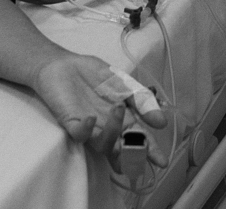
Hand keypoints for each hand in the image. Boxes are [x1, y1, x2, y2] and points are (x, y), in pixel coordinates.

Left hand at [31, 54, 168, 156]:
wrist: (63, 64)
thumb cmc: (93, 75)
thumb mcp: (124, 83)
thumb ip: (141, 100)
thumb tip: (162, 122)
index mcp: (122, 120)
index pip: (138, 139)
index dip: (149, 150)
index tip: (161, 161)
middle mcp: (107, 129)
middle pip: (122, 149)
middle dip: (133, 153)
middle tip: (140, 148)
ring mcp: (89, 128)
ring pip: (103, 144)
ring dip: (113, 131)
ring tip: (118, 109)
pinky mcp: (71, 123)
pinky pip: (79, 134)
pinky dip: (86, 129)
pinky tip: (90, 118)